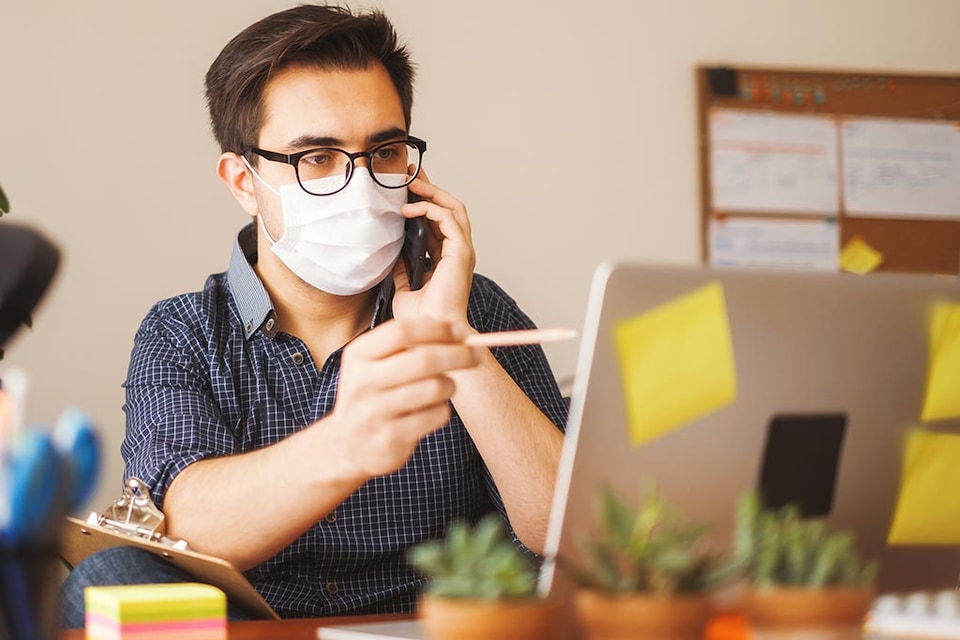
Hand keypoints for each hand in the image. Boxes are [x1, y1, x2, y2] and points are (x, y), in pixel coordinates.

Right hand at [327, 318, 479, 479]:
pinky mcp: (390, 439)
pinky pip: (435, 416)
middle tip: (475, 355)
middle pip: (424, 359)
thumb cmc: (372, 395)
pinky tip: (434, 410)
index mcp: (359, 355)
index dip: (437, 328)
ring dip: (450, 385)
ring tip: (447, 387)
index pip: (403, 331)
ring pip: (434, 388)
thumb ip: (406, 345)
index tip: (459, 331)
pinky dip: (443, 410)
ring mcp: (374, 412)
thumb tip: (455, 330)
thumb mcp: (373, 364)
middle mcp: (363, 382)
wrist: (346, 445)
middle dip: (458, 354)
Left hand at [392, 171, 475, 323]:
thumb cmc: (420, 318)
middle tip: (410, 174)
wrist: (428, 334)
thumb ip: (402, 265)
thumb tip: (392, 248)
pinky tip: (410, 209)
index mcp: (446, 258)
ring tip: (411, 183)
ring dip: (431, 193)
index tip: (405, 188)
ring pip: (453, 209)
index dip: (423, 201)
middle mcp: (457, 252)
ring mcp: (462, 252)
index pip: (437, 220)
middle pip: (448, 208)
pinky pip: (450, 220)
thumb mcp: (404, 284)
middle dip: (430, 188)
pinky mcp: (461, 254)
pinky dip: (431, 209)